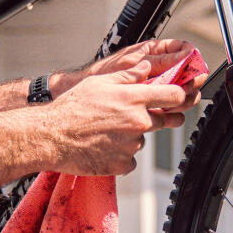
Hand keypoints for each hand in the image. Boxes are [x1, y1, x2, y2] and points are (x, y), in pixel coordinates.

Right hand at [43, 63, 188, 175]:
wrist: (52, 137)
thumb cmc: (72, 108)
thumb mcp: (99, 82)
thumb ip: (127, 75)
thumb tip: (146, 68)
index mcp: (133, 98)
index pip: (174, 96)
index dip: (180, 96)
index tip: (179, 97)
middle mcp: (137, 122)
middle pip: (162, 120)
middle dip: (152, 117)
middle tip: (126, 117)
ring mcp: (132, 145)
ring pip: (142, 139)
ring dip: (131, 136)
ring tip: (105, 132)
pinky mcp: (123, 163)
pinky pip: (130, 158)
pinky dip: (120, 155)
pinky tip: (103, 146)